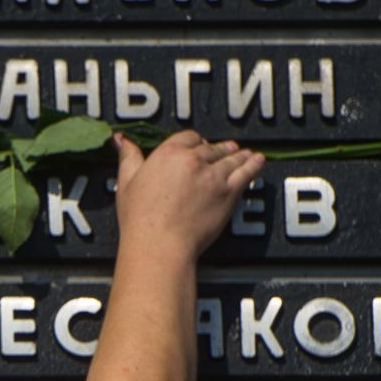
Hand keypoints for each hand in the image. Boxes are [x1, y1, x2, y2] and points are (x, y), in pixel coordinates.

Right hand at [113, 130, 265, 260]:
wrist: (160, 242)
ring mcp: (214, 175)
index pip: (189, 137)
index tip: (199, 145)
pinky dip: (254, 165)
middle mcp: (194, 159)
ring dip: (239, 155)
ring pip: (231, 158)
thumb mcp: (127, 182)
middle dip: (219, 149)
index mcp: (169, 152)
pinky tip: (258, 161)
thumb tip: (121, 140)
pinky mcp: (228, 193)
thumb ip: (128, 157)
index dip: (196, 141)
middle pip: (212, 148)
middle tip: (227, 149)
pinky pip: (245, 173)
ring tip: (246, 153)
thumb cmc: (140, 218)